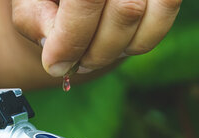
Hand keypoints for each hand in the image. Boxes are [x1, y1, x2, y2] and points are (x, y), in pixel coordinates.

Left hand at [12, 0, 181, 76]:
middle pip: (125, 10)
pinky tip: (116, 45)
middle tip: (75, 64)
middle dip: (96, 50)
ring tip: (90, 56)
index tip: (55, 66)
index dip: (72, 38)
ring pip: (148, 15)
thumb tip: (58, 55)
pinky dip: (140, 41)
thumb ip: (34, 19)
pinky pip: (164, 15)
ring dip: (117, 49)